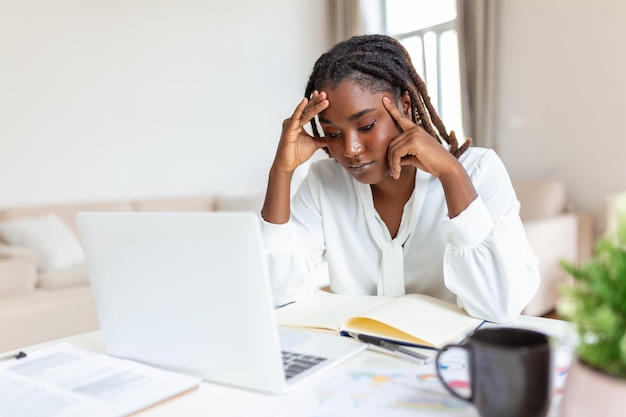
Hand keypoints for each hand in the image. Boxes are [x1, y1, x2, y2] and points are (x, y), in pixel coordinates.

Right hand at [272, 91, 328, 174]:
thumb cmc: (297, 154)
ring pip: (304, 112)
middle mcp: (294, 122)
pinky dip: (301, 108)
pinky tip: (305, 101)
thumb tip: (331, 137)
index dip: (316, 103)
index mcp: (299, 124)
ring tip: (323, 97)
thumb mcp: (314, 144)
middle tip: (325, 93)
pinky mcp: (289, 128)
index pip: (309, 111)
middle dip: (316, 101)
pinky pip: (296, 116)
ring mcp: (291, 124)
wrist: (288, 164)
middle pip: (307, 109)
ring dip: (314, 104)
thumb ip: (322, 139)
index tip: (324, 96)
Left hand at [382, 96, 476, 216]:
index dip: (391, 109)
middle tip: (394, 173)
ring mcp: (414, 134)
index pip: (401, 118)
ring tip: (396, 174)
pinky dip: (395, 165)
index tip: (383, 99)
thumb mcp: (414, 156)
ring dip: (392, 164)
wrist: (446, 167)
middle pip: (392, 143)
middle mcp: (414, 129)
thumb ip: (403, 154)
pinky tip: (398, 173)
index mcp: (415, 130)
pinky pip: (396, 154)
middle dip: (391, 160)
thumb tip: (393, 160)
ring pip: (393, 150)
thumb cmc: (432, 162)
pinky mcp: (413, 142)